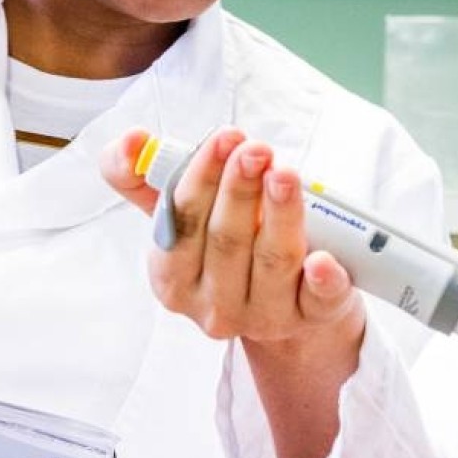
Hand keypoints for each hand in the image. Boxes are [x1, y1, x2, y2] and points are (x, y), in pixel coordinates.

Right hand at [101, 129, 364, 457]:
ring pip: (272, 264)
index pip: (181, 224)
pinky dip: (322, 281)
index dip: (202, 178)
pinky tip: (324, 260)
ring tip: (285, 174)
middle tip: (256, 149)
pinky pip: (318, 303)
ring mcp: (264, 316)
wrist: (285, 297)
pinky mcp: (312, 318)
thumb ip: (142, 174)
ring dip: (279, 216)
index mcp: (173, 278)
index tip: (224, 138)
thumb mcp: (179, 213)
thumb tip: (133, 140)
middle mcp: (215, 306)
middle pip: (226, 242)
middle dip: (240, 190)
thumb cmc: (224, 244)